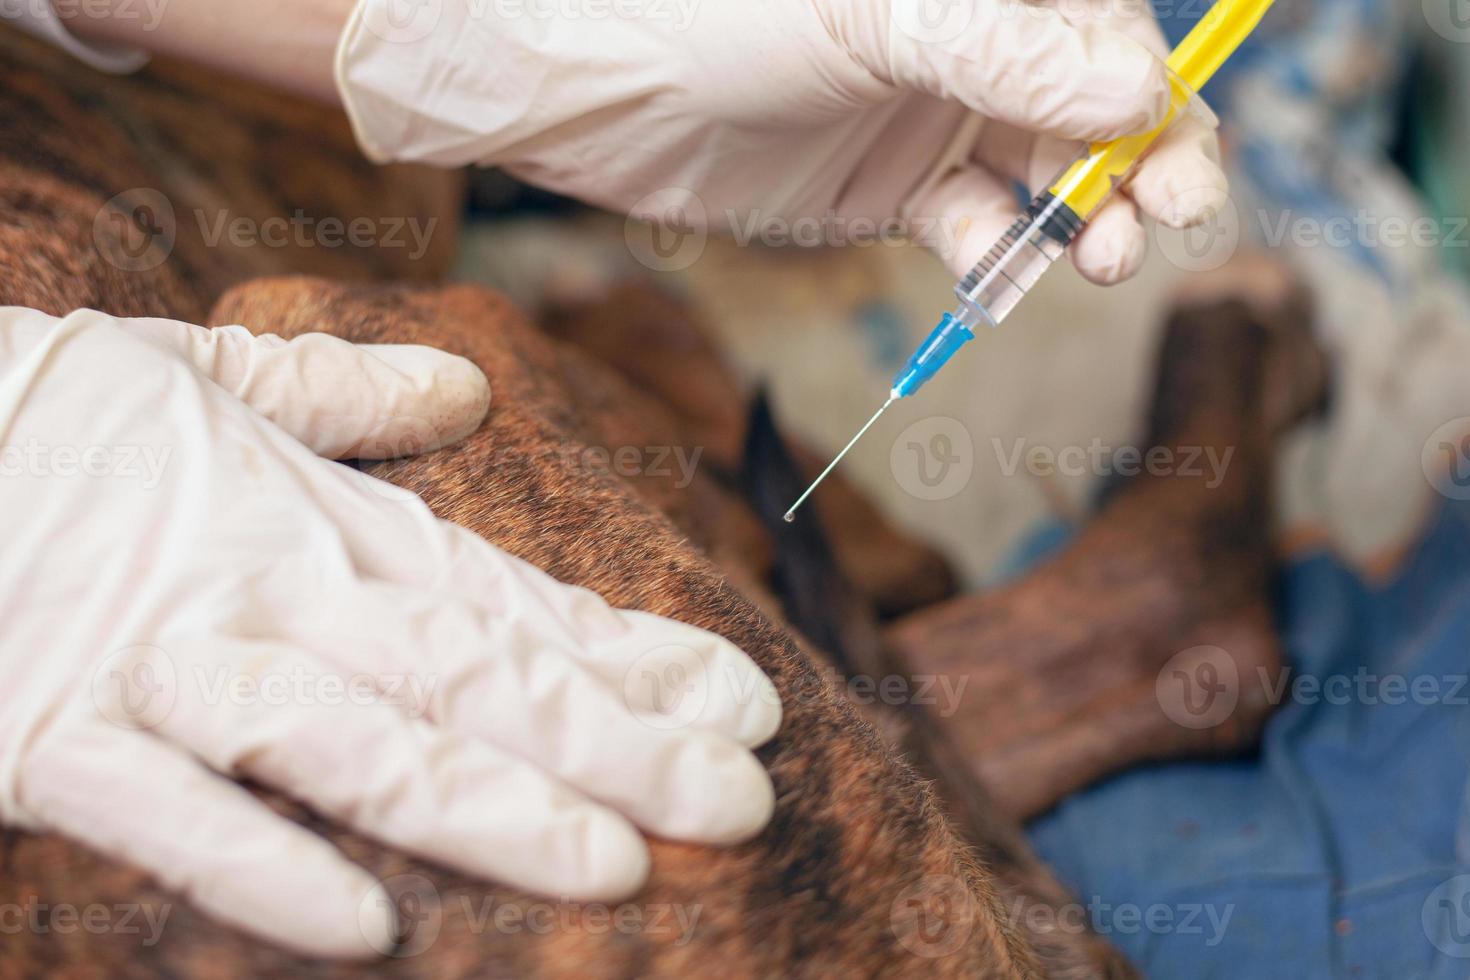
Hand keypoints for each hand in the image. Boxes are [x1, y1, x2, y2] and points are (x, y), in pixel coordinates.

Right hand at [0, 308, 779, 956]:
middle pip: (471, 683)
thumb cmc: (41, 415)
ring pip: (356, 746)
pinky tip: (369, 933)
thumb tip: (463, 387)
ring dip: (489, 810)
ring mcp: (161, 671)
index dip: (632, 660)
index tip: (741, 705)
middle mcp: (264, 598)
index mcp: (313, 525)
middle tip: (740, 802)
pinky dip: (264, 869)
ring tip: (613, 867)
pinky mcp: (45, 741)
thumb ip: (340, 397)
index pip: (508, 606)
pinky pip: (169, 815)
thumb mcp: (200, 378)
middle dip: (615, 747)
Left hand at [335, 0, 1225, 282]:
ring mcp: (933, 108)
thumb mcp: (873, 21)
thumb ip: (1004, 56)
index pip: (1101, 22)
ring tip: (1103, 257)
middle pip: (1094, 100)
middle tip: (1172, 219)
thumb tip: (1136, 93)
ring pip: (1044, 168)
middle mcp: (971, 36)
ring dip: (1080, 216)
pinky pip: (971, 221)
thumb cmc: (713, 11)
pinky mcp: (893, 183)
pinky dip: (993, 250)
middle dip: (1141, 161)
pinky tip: (993, 269)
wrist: (591, 83)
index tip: (1170, 150)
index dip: (1154, 86)